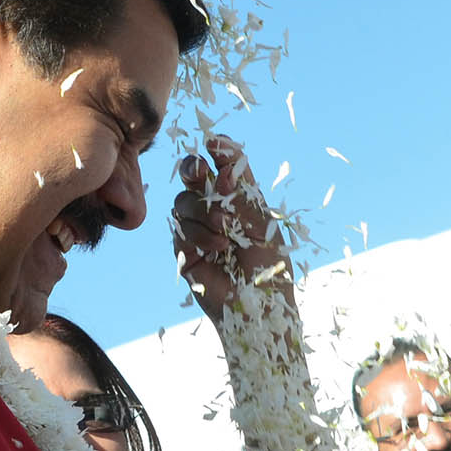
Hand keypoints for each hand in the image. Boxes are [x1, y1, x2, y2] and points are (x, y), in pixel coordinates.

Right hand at [173, 136, 289, 317]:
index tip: (215, 144)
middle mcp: (212, 208)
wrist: (261, 306)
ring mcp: (195, 228)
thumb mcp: (262, 221)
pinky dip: (200, 235)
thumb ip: (242, 190)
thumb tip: (222, 157)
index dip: (216, 151)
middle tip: (202, 173)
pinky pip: (180, 230)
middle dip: (193, 169)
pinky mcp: (184, 251)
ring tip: (225, 230)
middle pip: (191, 174)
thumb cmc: (269, 265)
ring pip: (183, 201)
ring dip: (204, 212)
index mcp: (235, 196)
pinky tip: (219, 248)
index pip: (221, 164)